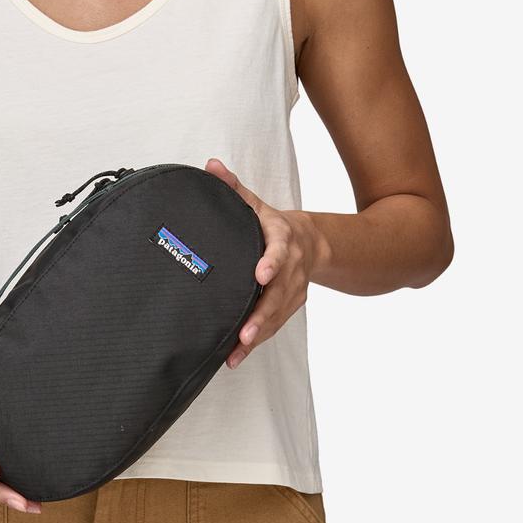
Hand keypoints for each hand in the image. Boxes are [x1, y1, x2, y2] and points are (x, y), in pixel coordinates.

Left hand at [204, 157, 325, 368]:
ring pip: (277, 315)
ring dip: (258, 333)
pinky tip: (235, 357)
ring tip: (237, 349)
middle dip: (262, 314)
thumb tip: (210, 166)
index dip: (272, 262)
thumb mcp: (255, 203)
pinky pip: (274, 326)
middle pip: (279, 292)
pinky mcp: (290, 305)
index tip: (261, 274)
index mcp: (283, 238)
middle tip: (245, 332)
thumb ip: (233, 187)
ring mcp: (293, 289)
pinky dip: (256, 342)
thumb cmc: (273, 224)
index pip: (280, 250)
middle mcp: (292, 266)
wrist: (312, 241)